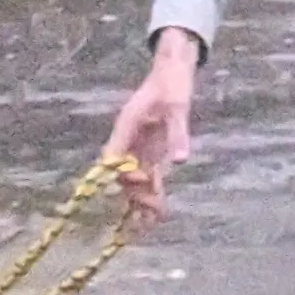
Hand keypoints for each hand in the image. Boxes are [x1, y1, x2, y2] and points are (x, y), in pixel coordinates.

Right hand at [104, 30, 200, 225]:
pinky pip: (149, 174)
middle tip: (149, 216)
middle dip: (134, 195)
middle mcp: (128, 139)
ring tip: (150, 224)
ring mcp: (138, 145)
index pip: (114, 158)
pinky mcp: (151, 148)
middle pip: (124, 174)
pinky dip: (153, 191)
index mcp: (126, 127)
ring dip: (142, 199)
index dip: (123, 175)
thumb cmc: (171, 85)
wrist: (172, 70)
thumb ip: (178, 134)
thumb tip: (180, 160)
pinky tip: (158, 211)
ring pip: (135, 178)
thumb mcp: (177, 108)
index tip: (143, 183)